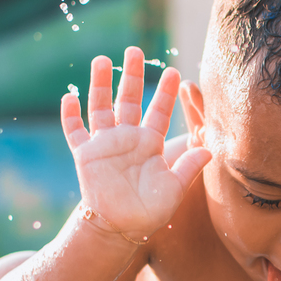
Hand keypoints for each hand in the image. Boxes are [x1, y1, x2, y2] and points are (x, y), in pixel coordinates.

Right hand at [60, 46, 210, 242]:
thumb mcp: (175, 188)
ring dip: (100, 84)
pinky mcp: (85, 155)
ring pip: (101, 107)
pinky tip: (69, 96)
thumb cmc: (151, 211)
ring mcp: (105, 144)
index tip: (175, 71)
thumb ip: (189, 167)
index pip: (160, 111)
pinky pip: (75, 131)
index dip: (166, 92)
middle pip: (129, 99)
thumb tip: (211, 150)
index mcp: (150, 143)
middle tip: (135, 51)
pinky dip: (70, 115)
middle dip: (132, 75)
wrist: (122, 228)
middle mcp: (128, 138)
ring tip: (102, 60)